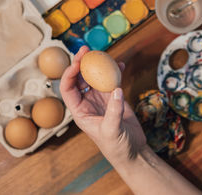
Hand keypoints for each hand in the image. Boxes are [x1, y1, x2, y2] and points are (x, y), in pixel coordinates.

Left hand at [60, 46, 146, 164]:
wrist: (133, 151)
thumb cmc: (116, 147)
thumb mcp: (111, 131)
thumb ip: (114, 111)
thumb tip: (117, 90)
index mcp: (80, 112)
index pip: (68, 89)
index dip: (69, 74)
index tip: (77, 63)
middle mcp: (88, 103)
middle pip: (80, 79)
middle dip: (81, 63)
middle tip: (87, 50)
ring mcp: (101, 100)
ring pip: (96, 77)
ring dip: (98, 65)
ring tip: (102, 53)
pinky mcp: (115, 98)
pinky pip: (113, 81)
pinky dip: (116, 72)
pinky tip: (120, 64)